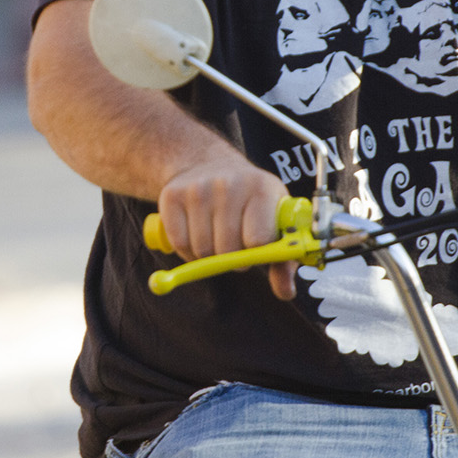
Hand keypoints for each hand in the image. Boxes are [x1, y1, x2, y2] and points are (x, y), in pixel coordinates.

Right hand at [156, 154, 295, 299]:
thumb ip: (282, 260)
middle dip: (231, 257)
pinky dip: (187, 250)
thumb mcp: (272, 220)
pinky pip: (179, 243)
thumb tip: (286, 292)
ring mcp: (198, 188)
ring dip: (209, 255)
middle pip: (227, 249)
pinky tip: (197, 235)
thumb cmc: (248, 200)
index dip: (256, 253)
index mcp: (262, 188)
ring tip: (216, 238)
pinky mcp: (172, 195)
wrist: (209, 164)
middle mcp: (229, 184)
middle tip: (234, 244)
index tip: (254, 248)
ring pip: (202, 249)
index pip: (258, 240)